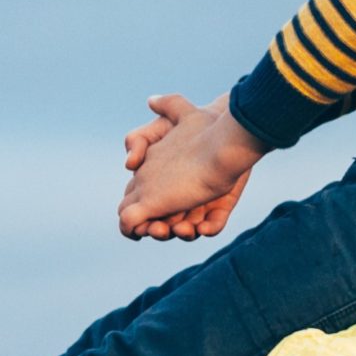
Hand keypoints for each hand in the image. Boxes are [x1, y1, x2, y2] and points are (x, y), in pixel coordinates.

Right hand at [120, 94, 264, 239]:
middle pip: (162, 224)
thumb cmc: (192, 123)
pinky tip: (204, 228)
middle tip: (158, 229)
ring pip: (187, 228)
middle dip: (158, 230)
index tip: (139, 220)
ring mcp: (202, 202)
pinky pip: (214, 223)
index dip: (137, 219)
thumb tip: (128, 163)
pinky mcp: (223, 203)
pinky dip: (209, 228)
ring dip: (183, 232)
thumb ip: (136, 140)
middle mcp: (178, 198)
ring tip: (183, 229)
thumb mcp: (160, 126)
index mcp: (157, 185)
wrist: (227, 122)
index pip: (140, 209)